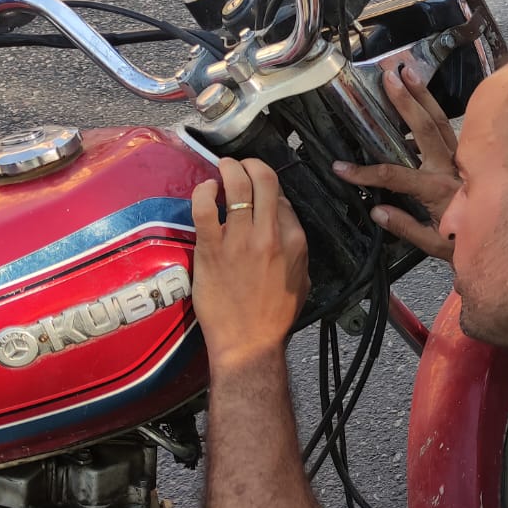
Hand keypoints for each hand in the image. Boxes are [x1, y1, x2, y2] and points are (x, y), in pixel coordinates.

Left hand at [190, 157, 309, 364]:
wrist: (248, 343)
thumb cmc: (274, 316)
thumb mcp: (302, 279)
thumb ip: (296, 246)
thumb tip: (283, 219)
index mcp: (295, 242)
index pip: (282, 197)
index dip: (268, 188)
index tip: (258, 190)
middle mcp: (270, 236)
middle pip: (264, 180)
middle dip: (250, 164)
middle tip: (239, 165)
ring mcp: (240, 241)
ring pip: (235, 186)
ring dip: (228, 168)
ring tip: (222, 167)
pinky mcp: (212, 249)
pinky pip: (206, 207)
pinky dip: (204, 190)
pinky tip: (205, 189)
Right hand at [332, 60, 458, 260]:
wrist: (506, 239)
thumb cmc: (467, 242)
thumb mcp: (434, 244)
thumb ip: (405, 227)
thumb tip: (377, 210)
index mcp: (438, 190)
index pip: (394, 176)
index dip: (365, 173)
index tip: (341, 168)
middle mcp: (451, 167)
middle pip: (426, 128)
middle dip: (405, 101)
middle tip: (388, 77)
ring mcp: (461, 158)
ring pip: (441, 120)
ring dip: (423, 94)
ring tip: (406, 71)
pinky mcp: (467, 154)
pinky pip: (449, 127)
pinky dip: (434, 110)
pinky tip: (419, 97)